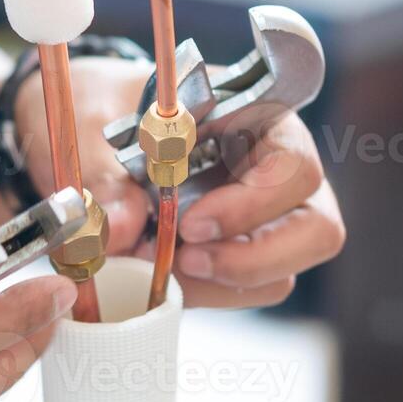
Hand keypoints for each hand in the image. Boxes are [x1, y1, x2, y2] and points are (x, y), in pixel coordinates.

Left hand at [16, 56, 344, 308]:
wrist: (86, 127)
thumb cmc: (103, 108)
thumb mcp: (91, 126)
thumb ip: (105, 175)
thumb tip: (121, 226)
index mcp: (258, 116)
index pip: (295, 163)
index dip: (256, 202)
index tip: (193, 223)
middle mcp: (276, 170)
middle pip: (316, 228)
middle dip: (252, 256)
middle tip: (186, 259)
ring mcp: (264, 218)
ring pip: (283, 272)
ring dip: (220, 281)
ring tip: (158, 264)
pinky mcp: (237, 255)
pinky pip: (243, 292)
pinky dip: (201, 293)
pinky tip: (157, 272)